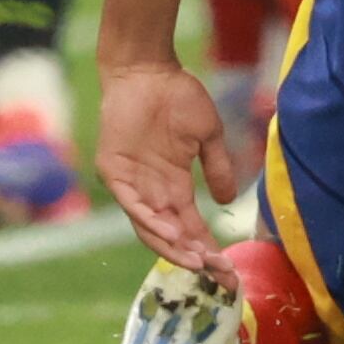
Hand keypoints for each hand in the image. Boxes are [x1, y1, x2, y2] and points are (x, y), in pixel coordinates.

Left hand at [95, 61, 244, 273]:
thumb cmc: (178, 95)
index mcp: (173, 186)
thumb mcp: (207, 135)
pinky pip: (131, 204)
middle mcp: (151, 192)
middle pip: (172, 236)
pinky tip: (170, 232)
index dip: (209, 250)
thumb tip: (228, 200)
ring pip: (150, 228)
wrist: (147, 69)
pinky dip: (149, 220)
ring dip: (173, 246)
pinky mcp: (113, 172)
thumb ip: (216, 168)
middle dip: (195, 257)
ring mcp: (131, 185)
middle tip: (218, 274)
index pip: (191, 228)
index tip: (229, 271)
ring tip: (197, 261)